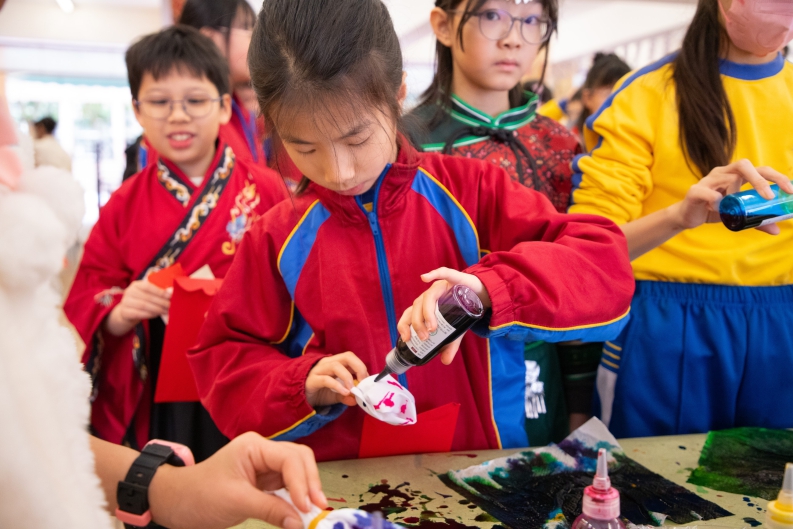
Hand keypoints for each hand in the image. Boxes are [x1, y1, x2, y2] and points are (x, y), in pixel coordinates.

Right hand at [104, 280, 170, 335]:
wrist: (127, 312)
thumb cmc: (141, 301)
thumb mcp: (147, 294)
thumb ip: (157, 292)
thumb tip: (171, 291)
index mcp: (136, 285)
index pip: (148, 286)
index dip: (159, 291)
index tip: (169, 295)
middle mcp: (129, 292)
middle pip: (147, 297)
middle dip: (160, 302)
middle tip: (170, 305)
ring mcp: (125, 302)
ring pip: (143, 306)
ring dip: (157, 309)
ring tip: (165, 311)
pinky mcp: (124, 312)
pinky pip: (139, 314)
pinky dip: (150, 314)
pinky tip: (156, 315)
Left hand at [148, 432, 326, 528]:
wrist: (177, 503)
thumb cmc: (199, 496)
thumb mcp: (235, 502)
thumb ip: (271, 510)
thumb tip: (299, 522)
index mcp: (254, 447)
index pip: (289, 458)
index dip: (302, 481)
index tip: (308, 506)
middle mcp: (263, 452)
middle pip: (300, 460)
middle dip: (310, 483)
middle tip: (318, 508)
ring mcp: (265, 466)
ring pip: (298, 473)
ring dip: (306, 491)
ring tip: (312, 512)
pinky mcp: (264, 482)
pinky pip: (288, 487)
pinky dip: (296, 499)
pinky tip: (300, 512)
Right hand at [305, 352, 368, 407]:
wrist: (299, 397)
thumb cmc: (319, 392)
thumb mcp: (336, 395)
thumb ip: (346, 396)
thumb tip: (356, 400)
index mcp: (335, 363)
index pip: (351, 357)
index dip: (361, 367)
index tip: (366, 381)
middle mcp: (327, 363)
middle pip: (347, 356)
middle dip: (358, 367)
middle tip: (363, 382)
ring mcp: (319, 370)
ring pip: (336, 365)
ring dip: (348, 376)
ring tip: (352, 389)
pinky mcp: (312, 380)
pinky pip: (326, 379)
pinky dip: (337, 385)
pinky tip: (343, 392)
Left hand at [397, 267, 489, 365]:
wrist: (479, 296)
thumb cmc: (461, 312)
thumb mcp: (455, 331)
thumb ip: (450, 344)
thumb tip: (445, 361)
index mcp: (424, 308)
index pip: (408, 315)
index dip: (404, 326)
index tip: (407, 339)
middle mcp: (428, 296)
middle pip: (416, 307)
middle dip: (417, 323)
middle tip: (425, 337)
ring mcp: (439, 286)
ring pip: (427, 297)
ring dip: (427, 312)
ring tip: (433, 327)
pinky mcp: (452, 279)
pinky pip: (442, 273)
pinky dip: (433, 274)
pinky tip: (424, 278)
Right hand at [669, 160, 792, 234]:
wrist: (687, 217)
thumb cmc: (713, 211)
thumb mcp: (737, 215)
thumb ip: (755, 220)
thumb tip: (776, 229)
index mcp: (736, 175)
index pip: (760, 169)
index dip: (777, 177)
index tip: (790, 190)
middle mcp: (723, 172)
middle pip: (744, 165)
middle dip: (760, 179)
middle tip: (770, 197)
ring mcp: (708, 179)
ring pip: (728, 179)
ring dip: (735, 195)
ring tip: (730, 209)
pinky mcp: (695, 190)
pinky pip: (708, 193)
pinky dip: (716, 200)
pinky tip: (716, 208)